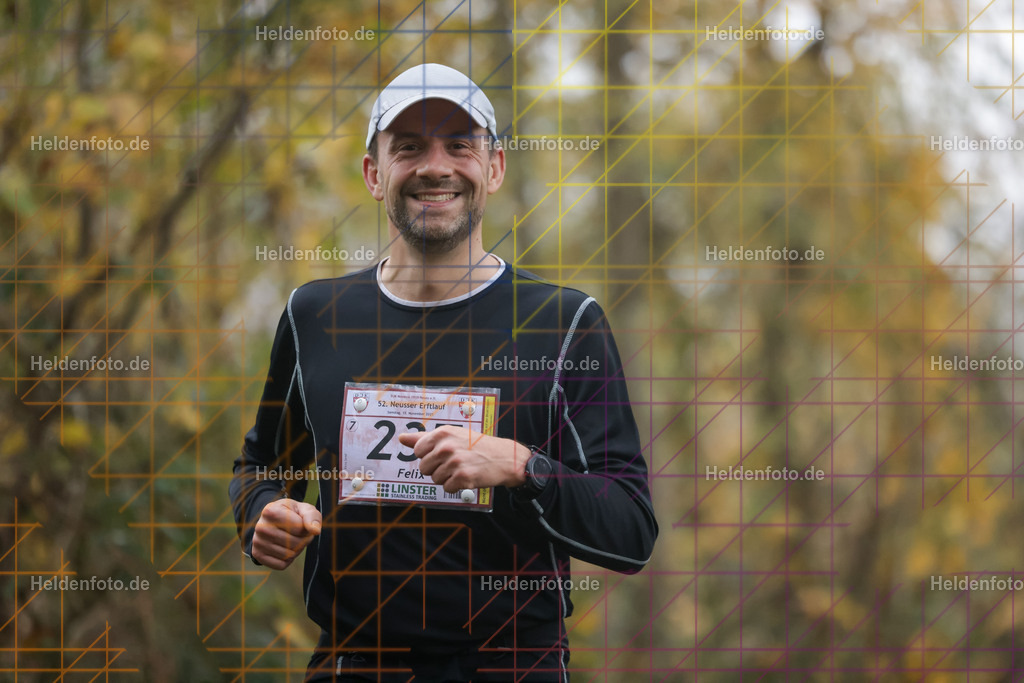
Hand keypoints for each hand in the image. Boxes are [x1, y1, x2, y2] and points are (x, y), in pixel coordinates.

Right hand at [252, 498, 320, 569]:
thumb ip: (312, 516)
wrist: (272, 520)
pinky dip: (288, 560)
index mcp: (271, 511)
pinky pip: (281, 565)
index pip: (298, 528)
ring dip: (296, 550)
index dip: (305, 529)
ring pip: (289, 555)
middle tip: (300, 534)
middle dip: (303, 540)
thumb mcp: (303, 509)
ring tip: (292, 540)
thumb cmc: (291, 514)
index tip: (302, 524)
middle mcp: (261, 527)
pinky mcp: (257, 555)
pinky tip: (285, 548)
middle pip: (294, 543)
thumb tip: (315, 531)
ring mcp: (258, 542)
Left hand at [397, 425, 530, 491]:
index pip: (418, 451)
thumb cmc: (477, 445)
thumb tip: (402, 438)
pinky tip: (467, 477)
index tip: (443, 453)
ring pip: (435, 479)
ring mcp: (454, 462)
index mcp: (442, 433)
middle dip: (437, 468)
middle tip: (454, 462)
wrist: (505, 457)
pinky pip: (447, 488)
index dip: (429, 455)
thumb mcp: (452, 435)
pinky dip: (456, 486)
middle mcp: (446, 446)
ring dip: (447, 478)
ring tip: (462, 469)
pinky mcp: (462, 477)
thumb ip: (424, 438)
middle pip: (424, 468)